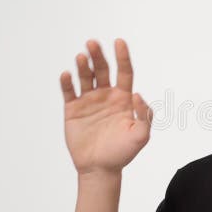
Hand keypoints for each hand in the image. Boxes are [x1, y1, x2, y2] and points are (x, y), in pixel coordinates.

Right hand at [60, 38, 152, 176]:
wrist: (100, 169)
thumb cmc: (122, 153)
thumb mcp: (141, 136)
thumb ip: (144, 115)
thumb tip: (137, 94)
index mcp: (123, 98)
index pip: (124, 72)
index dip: (122, 56)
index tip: (119, 42)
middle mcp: (106, 95)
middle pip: (102, 69)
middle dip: (98, 56)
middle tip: (92, 43)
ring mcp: (89, 101)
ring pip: (85, 77)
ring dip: (82, 65)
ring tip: (81, 57)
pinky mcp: (73, 110)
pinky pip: (69, 92)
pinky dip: (67, 82)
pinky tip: (67, 74)